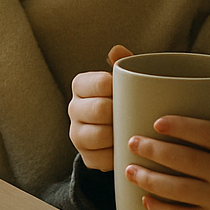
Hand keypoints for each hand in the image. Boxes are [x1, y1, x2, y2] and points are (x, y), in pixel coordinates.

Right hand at [68, 44, 132, 170]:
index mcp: (81, 85)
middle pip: (99, 110)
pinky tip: (126, 150)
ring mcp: (77, 134)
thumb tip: (116, 49)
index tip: (133, 91)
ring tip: (131, 131)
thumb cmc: (124, 98)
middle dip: (119, 113)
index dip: (119, 89)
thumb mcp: (125, 80)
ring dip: (118, 135)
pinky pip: (102, 159)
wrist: (119, 129)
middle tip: (135, 114)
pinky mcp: (85, 157)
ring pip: (99, 136)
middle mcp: (73, 108)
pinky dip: (117, 156)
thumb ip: (123, 65)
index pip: (101, 83)